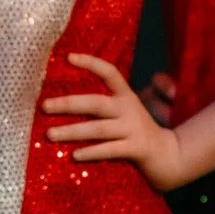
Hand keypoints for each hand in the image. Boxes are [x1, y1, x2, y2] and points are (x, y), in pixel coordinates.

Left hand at [44, 54, 185, 189]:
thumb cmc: (137, 133)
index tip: (68, 57)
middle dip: (68, 104)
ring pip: (98, 129)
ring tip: (50, 134)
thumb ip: (103, 106)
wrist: (170, 156)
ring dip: (72, 132)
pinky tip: (74, 156)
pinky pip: (110, 150)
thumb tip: (65, 103)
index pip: (109, 73)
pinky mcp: (137, 149)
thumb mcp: (124, 113)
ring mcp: (134, 129)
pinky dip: (92, 152)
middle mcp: (129, 109)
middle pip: (95, 103)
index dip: (91, 63)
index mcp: (126, 96)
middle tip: (44, 106)